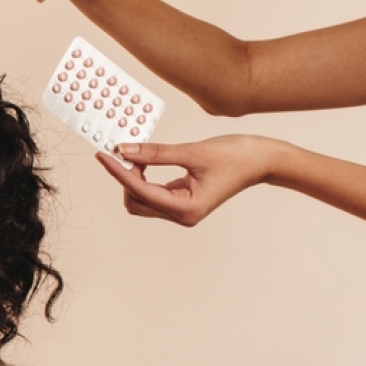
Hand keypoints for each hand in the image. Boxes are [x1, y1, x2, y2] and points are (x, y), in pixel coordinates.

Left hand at [95, 135, 277, 225]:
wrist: (263, 160)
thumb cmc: (237, 156)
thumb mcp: (194, 151)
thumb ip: (156, 153)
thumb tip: (124, 150)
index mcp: (186, 209)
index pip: (139, 191)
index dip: (118, 172)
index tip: (102, 155)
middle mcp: (182, 215)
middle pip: (135, 202)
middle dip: (125, 178)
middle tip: (123, 151)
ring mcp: (182, 211)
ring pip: (142, 200)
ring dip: (133, 179)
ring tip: (135, 154)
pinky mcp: (183, 202)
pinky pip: (154, 194)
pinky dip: (144, 179)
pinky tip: (144, 161)